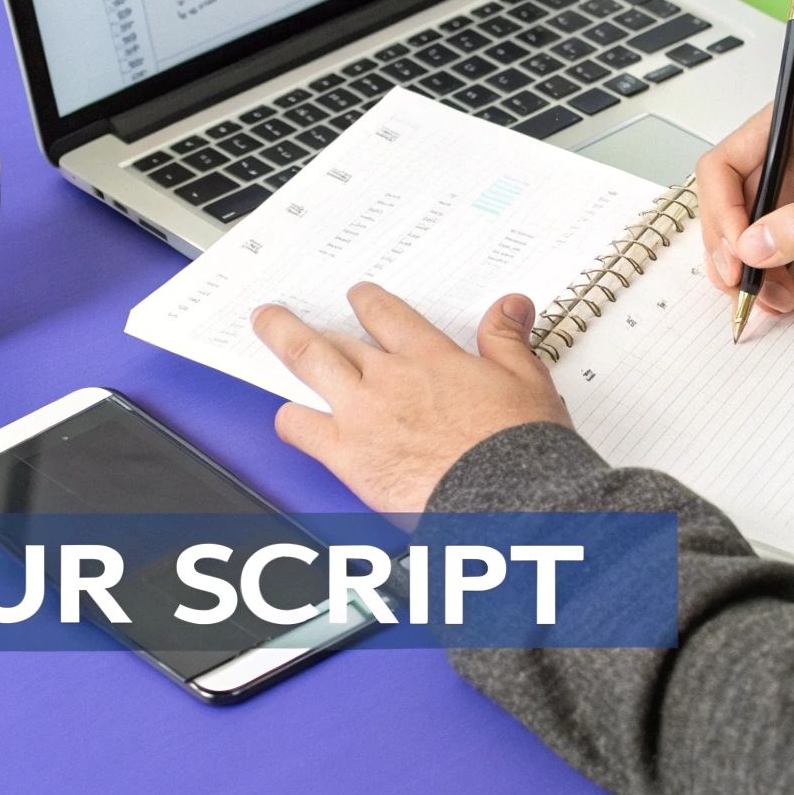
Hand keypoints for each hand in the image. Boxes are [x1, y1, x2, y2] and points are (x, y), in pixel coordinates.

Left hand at [251, 283, 569, 512]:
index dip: (367, 302)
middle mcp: (390, 378)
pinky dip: (289, 419)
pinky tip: (286, 416)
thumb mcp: (526, 381)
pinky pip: (301, 427)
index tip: (359, 297)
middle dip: (306, 322)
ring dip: (283, 340)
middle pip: (336, 337)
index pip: (387, 316)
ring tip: (267, 328)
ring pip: (309, 363)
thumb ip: (508, 341)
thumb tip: (511, 306)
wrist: (505, 497)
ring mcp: (363, 413)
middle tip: (283, 313)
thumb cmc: (519, 448)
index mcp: (431, 359)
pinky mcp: (347, 454)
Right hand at [696, 95, 793, 313]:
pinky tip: (782, 296)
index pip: (724, 165)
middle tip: (746, 284)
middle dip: (730, 250)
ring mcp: (792, 202)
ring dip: (748, 273)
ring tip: (775, 296)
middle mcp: (786, 164)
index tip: (738, 252)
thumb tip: (754, 244)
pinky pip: (763, 262)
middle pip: (724, 207)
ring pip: (738, 240)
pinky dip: (764, 284)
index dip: (722, 211)